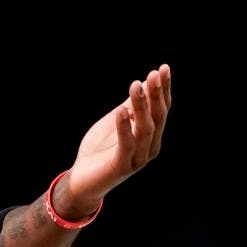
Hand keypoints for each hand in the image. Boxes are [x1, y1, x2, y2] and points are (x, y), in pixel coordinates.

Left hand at [60, 64, 172, 211]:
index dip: (163, 89)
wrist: (83, 178)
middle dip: (156, 95)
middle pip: (157, 118)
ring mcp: (137, 158)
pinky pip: (126, 145)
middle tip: (154, 74)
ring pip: (144, 129)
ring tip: (135, 86)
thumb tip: (143, 84)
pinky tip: (120, 111)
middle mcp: (149, 147)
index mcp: (150, 135)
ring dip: (140, 106)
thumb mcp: (115, 121)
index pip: (161, 109)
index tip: (164, 68)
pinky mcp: (122, 167)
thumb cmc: (101, 148)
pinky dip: (124, 128)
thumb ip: (130, 107)